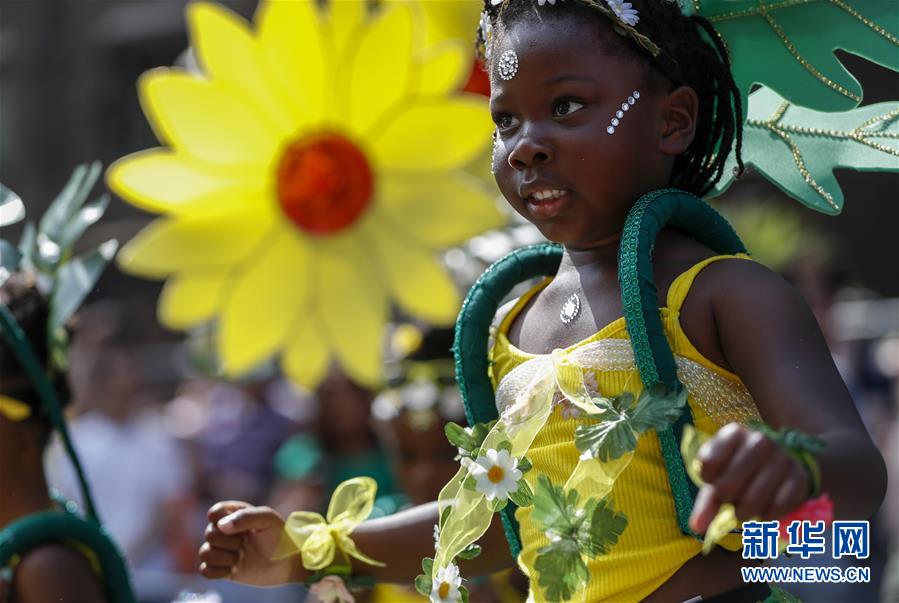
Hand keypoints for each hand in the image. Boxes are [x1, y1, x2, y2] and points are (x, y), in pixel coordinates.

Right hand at [198, 501, 297, 586]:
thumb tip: (221, 526)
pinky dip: (217, 571)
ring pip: (205, 552)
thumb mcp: (267, 519)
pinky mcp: (223, 568)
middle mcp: (226, 531)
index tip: (239, 528)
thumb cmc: (279, 536)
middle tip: (245, 544)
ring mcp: (223, 550)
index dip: (221, 519)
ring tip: (240, 558)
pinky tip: (233, 569)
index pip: (215, 512)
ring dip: (223, 557)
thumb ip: (245, 517)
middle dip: (228, 541)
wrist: (287, 563)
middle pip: (209, 533)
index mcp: (235, 514)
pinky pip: (205, 570)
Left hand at [689, 423, 809, 533]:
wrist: (787, 463)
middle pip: (725, 487)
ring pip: (750, 503)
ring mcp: (782, 459)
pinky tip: (766, 508)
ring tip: (746, 506)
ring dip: (744, 513)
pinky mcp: (799, 479)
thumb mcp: (721, 476)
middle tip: (732, 496)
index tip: (715, 477)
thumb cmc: (743, 470)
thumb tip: (697, 527)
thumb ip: (706, 501)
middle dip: (726, 499)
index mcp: (734, 433)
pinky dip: (766, 517)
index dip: (709, 479)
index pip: (708, 463)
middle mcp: (759, 441)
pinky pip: (775, 510)